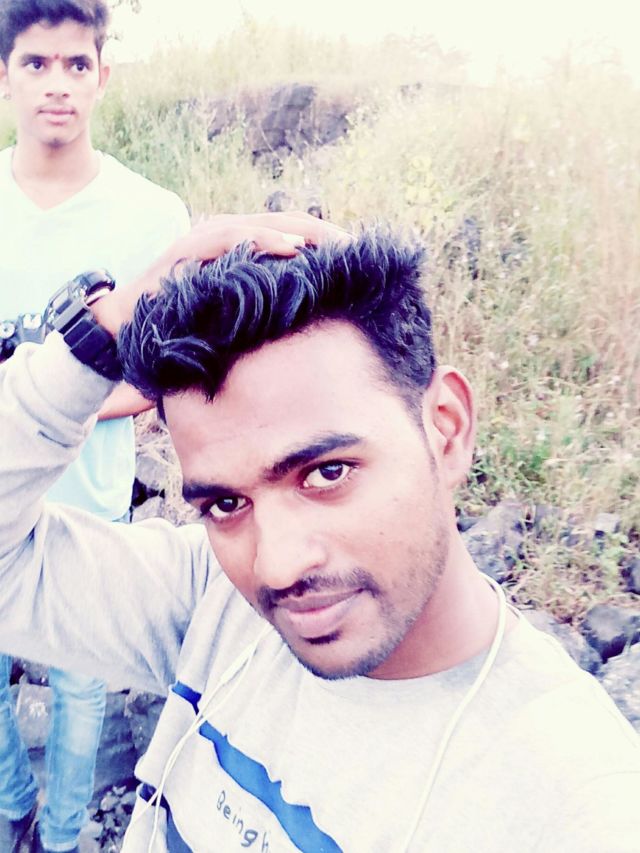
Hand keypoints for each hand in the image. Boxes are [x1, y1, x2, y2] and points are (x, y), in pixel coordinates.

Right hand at [92, 212, 349, 336]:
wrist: (121, 329)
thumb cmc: (179, 330)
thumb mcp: (231, 323)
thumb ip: (261, 316)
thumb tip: (306, 330)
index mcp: (240, 253)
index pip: (290, 237)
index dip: (326, 242)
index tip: (362, 259)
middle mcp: (225, 238)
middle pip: (285, 224)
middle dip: (325, 233)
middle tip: (360, 249)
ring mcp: (204, 240)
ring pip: (261, 225)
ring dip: (301, 232)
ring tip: (335, 245)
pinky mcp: (187, 250)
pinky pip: (229, 239)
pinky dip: (260, 240)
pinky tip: (290, 250)